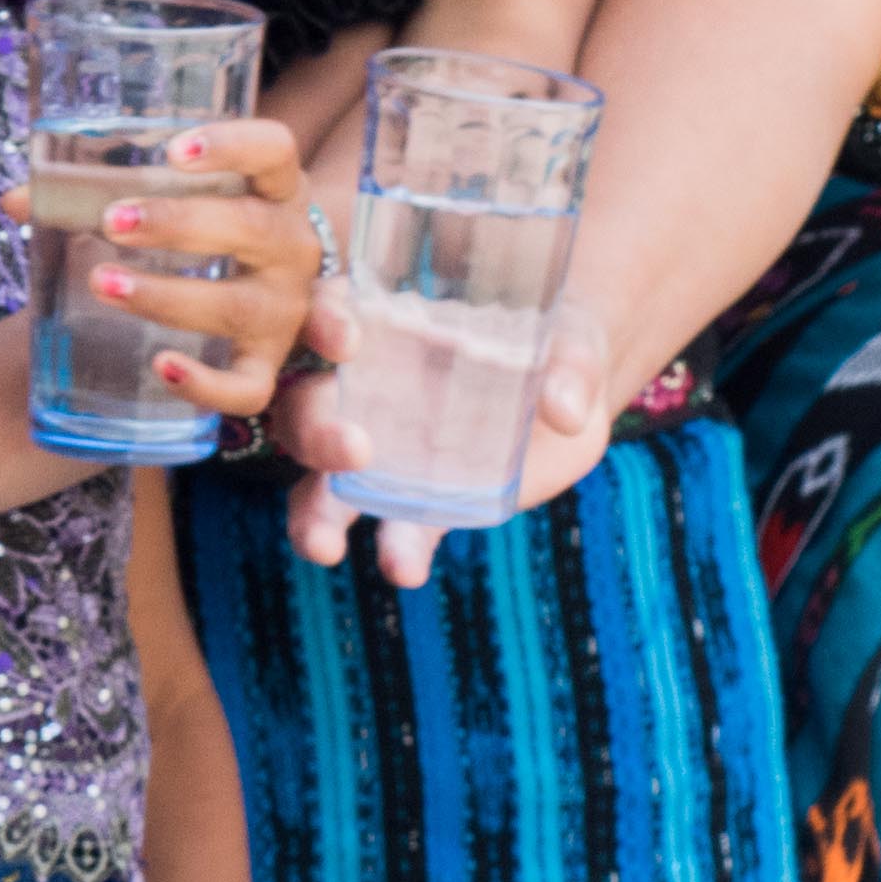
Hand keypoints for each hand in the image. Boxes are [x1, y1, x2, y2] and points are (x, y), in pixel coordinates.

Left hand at [15, 120, 317, 417]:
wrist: (250, 292)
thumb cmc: (198, 229)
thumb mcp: (165, 198)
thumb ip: (93, 193)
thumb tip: (14, 200)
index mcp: (274, 187)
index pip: (275, 151)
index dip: (232, 146)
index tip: (173, 151)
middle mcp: (291, 245)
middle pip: (252, 228)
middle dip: (180, 224)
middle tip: (113, 222)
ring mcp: (284, 309)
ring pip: (239, 306)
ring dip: (169, 296)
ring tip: (103, 282)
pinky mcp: (267, 365)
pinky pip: (248, 387)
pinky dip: (207, 384)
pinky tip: (163, 367)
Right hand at [276, 295, 625, 588]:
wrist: (574, 402)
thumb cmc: (557, 345)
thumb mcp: (571, 339)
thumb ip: (569, 366)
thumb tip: (565, 410)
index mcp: (392, 329)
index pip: (330, 311)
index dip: (322, 321)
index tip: (346, 341)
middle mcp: (372, 393)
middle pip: (305, 408)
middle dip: (315, 430)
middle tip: (355, 451)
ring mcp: (392, 457)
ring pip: (324, 485)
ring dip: (315, 514)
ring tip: (323, 548)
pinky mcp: (425, 506)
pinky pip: (399, 531)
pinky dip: (397, 551)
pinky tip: (405, 570)